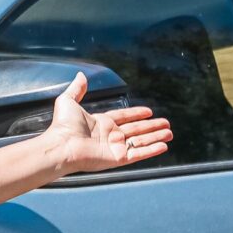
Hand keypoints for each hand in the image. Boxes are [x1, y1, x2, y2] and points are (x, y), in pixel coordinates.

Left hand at [42, 73, 173, 177]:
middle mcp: (110, 136)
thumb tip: (80, 75)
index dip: (136, 114)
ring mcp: (115, 148)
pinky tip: (164, 146)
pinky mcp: (118, 158)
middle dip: (152, 127)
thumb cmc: (63, 125)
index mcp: (101, 123)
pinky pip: (138, 154)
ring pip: (141, 141)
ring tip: (170, 133)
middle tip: (166, 123)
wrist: (62, 144)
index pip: (123, 117)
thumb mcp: (68, 101)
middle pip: (136, 130)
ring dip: (156, 137)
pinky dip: (152, 150)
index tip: (149, 111)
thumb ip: (77, 89)